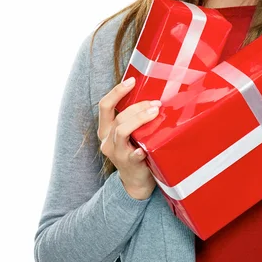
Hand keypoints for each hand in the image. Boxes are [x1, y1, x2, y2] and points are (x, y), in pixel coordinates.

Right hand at [97, 77, 159, 198]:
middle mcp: (107, 140)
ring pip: (123, 131)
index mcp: (106, 129)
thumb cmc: (135, 150)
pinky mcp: (128, 165)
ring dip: (140, 120)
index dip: (117, 91)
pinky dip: (138, 151)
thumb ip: (134, 117)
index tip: (132, 80)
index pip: (105, 105)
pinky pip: (132, 156)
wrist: (136, 182)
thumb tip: (154, 94)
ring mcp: (116, 153)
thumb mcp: (130, 133)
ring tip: (156, 113)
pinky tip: (144, 149)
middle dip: (138, 107)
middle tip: (156, 103)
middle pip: (119, 117)